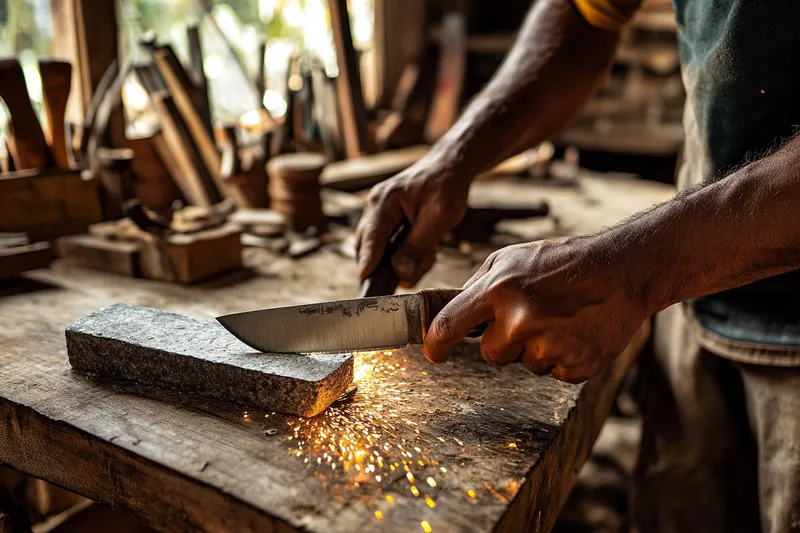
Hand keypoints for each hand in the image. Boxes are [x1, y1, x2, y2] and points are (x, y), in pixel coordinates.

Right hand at [356, 158, 469, 285]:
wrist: (450, 167)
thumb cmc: (446, 185)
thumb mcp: (439, 215)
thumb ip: (418, 245)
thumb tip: (400, 273)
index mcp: (383, 203)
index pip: (369, 240)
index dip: (368, 266)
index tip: (369, 290)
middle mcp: (374, 210)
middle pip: (368, 251)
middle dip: (392, 266)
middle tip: (422, 263)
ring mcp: (379, 217)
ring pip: (379, 254)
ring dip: (403, 262)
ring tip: (430, 251)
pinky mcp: (387, 225)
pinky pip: (388, 250)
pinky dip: (407, 256)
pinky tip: (426, 247)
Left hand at [423, 237, 649, 382]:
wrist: (623, 270)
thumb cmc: (562, 261)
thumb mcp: (511, 258)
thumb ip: (477, 286)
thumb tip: (447, 312)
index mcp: (498, 289)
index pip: (448, 326)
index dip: (434, 345)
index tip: (433, 354)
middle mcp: (519, 320)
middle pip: (490, 354)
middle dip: (505, 341)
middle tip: (533, 315)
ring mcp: (549, 345)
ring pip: (524, 364)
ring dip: (537, 348)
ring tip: (560, 319)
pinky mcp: (576, 365)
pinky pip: (554, 373)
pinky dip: (563, 358)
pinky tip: (577, 332)